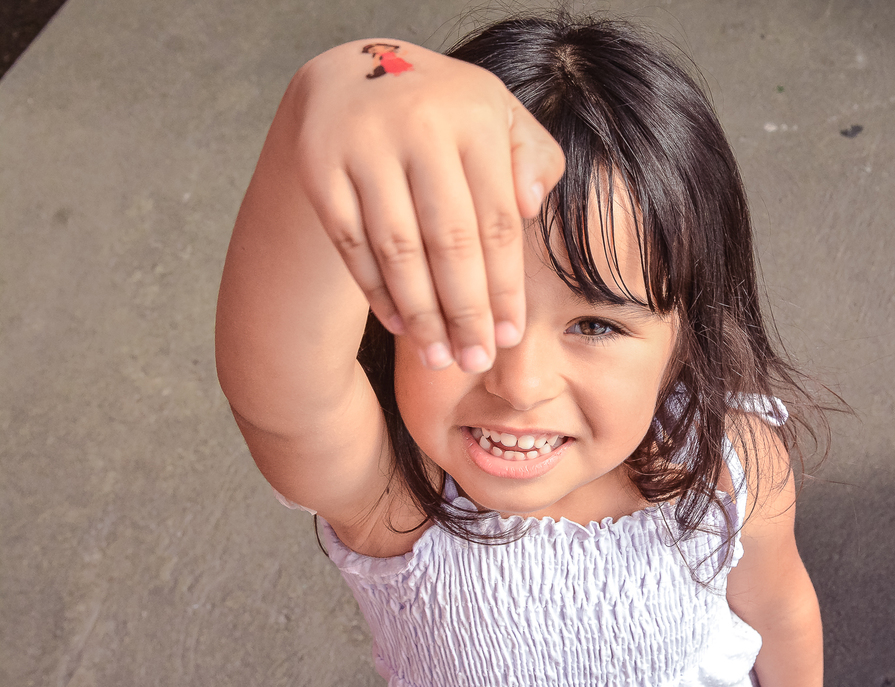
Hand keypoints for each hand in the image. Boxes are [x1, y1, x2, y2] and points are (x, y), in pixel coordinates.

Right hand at [288, 40, 564, 371]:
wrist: (356, 76)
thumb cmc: (447, 113)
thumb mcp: (501, 119)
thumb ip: (534, 160)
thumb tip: (531, 207)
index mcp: (474, 116)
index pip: (496, 220)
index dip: (504, 286)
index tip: (510, 337)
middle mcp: (418, 126)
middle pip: (449, 241)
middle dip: (467, 312)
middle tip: (476, 363)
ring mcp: (364, 146)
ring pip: (398, 249)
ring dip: (422, 314)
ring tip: (440, 359)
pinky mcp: (320, 167)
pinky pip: (353, 244)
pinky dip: (377, 292)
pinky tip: (401, 326)